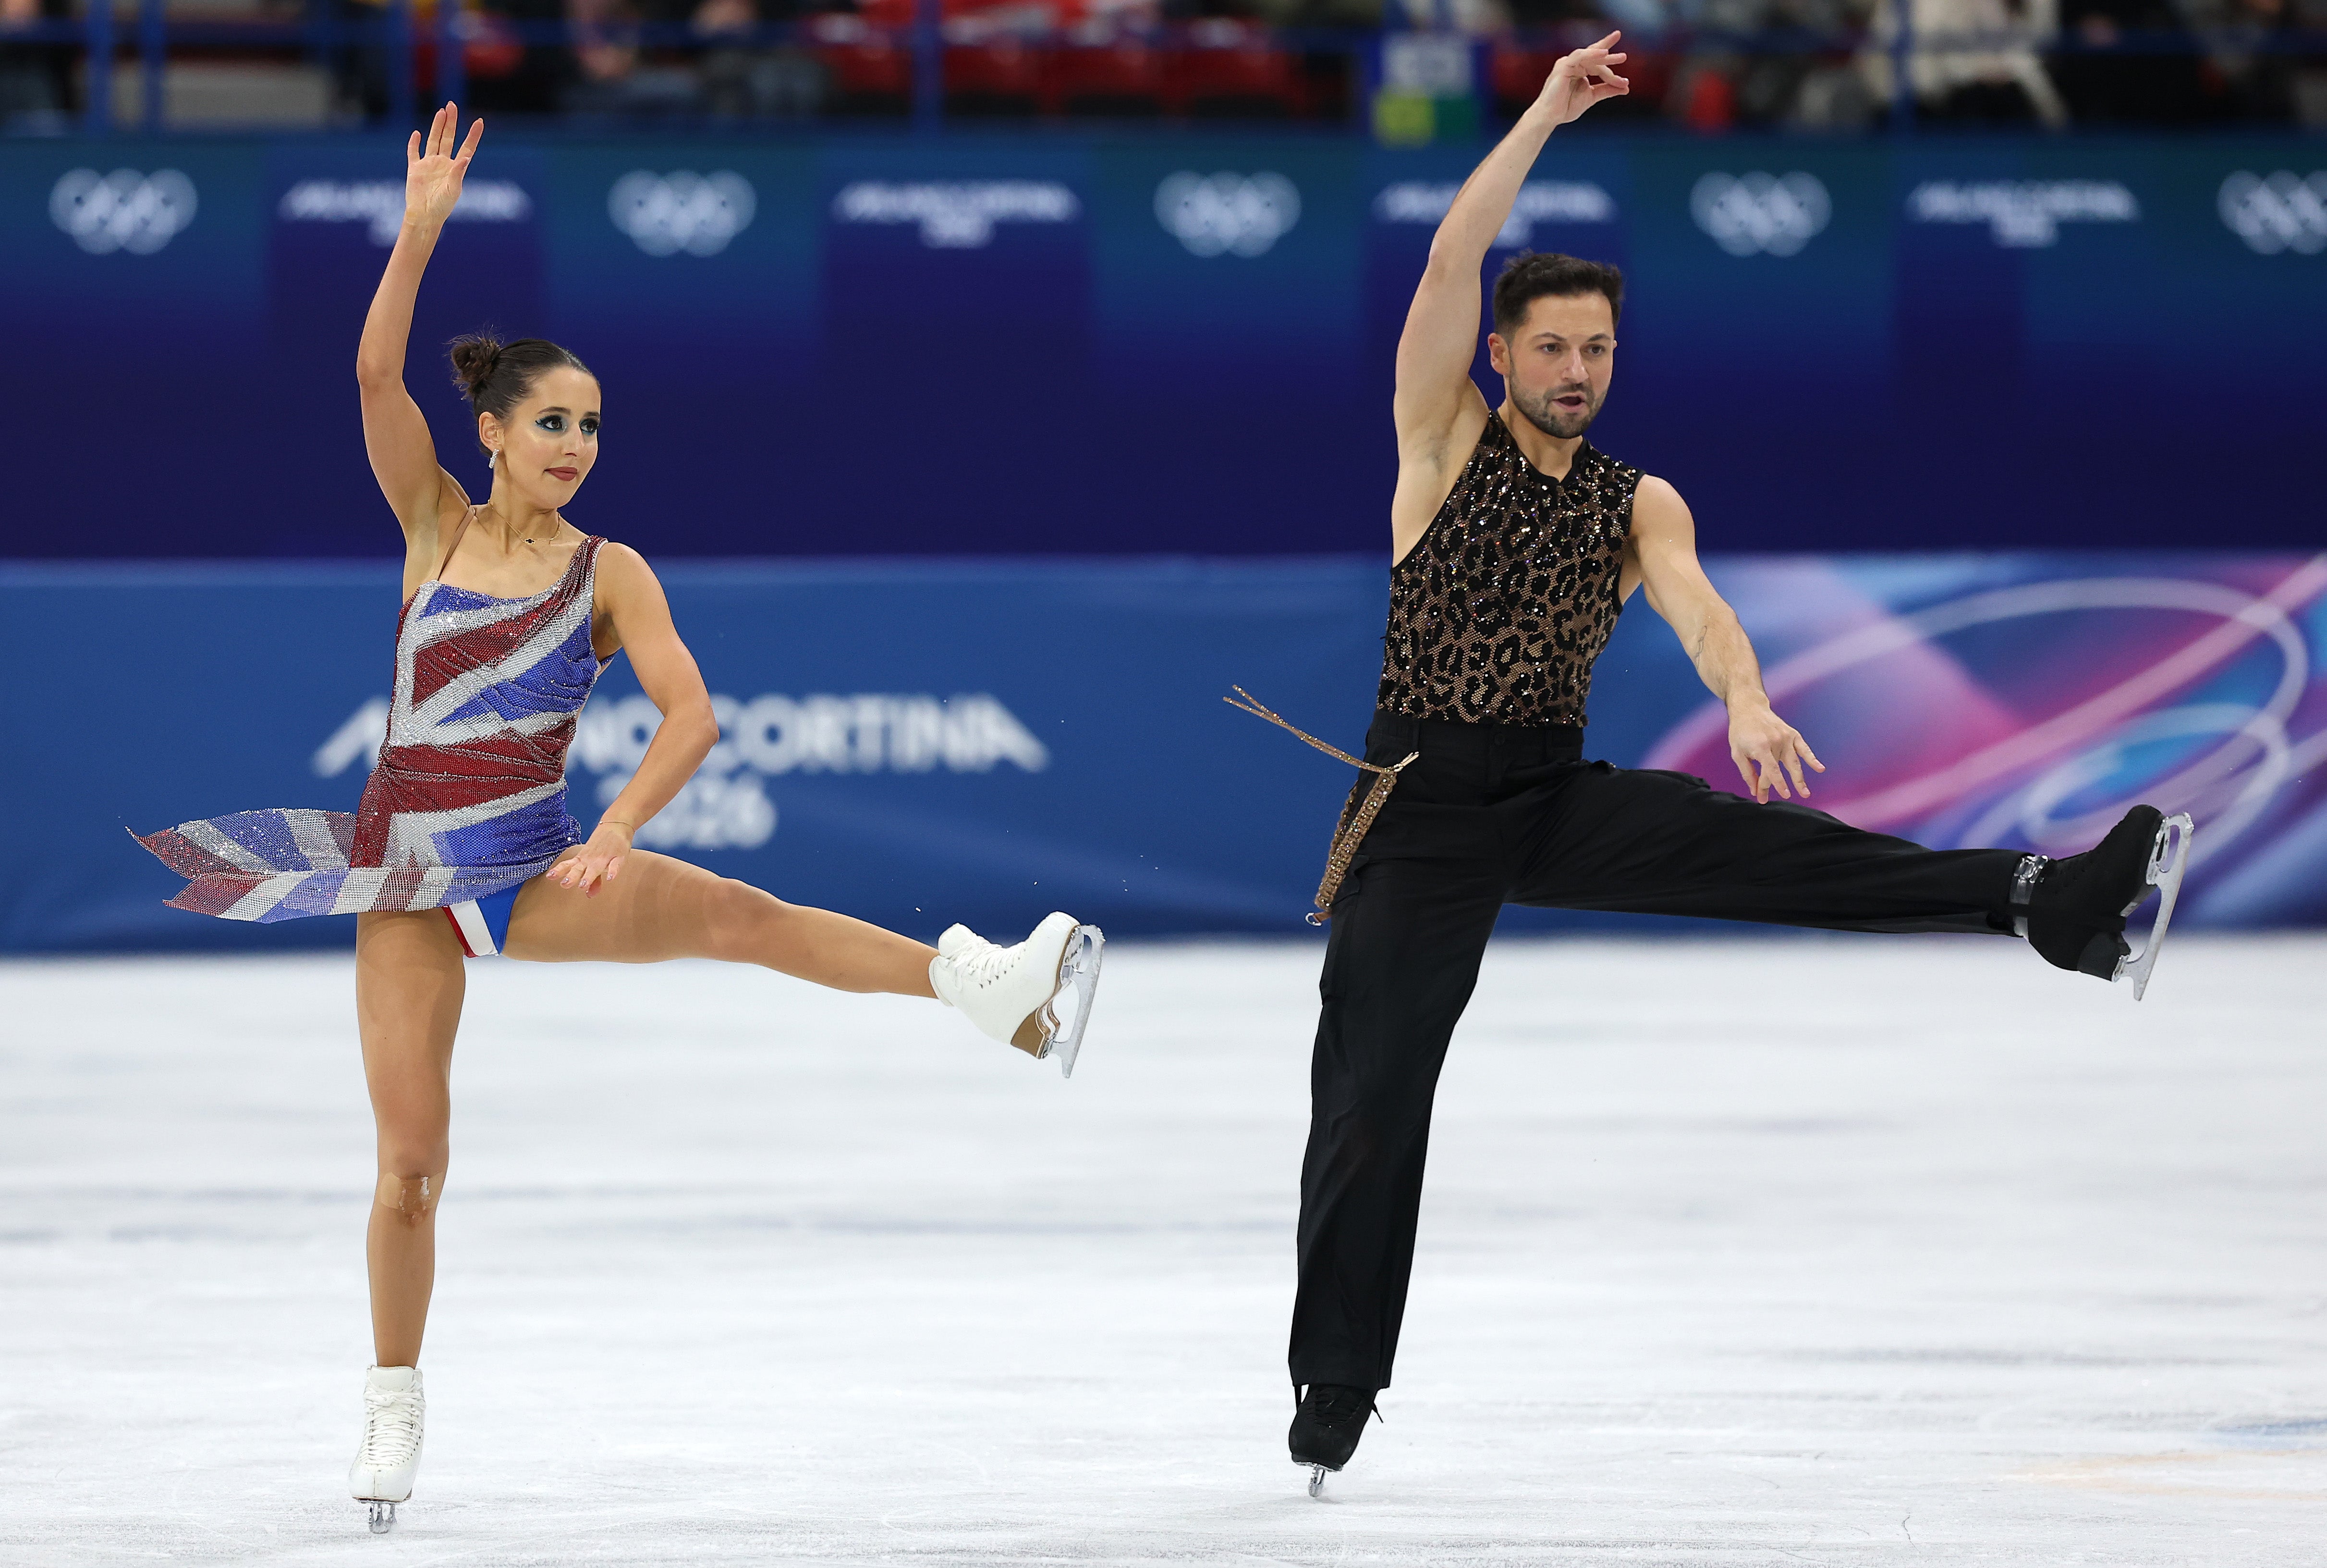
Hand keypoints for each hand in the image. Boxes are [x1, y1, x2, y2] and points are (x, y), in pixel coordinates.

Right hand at [404, 102, 482, 230]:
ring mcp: (428, 165)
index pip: (466, 147)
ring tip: (441, 112)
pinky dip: (414, 143)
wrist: (424, 216)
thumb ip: (458, 173)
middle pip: (448, 138)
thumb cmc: (442, 207)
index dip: (473, 135)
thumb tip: (465, 157)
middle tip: (452, 105)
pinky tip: (417, 133)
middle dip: (450, 122)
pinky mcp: (415, 169)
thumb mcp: (453, 190)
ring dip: (436, 126)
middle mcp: (443, 164)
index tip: (479, 121)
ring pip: (433, 140)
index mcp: (455, 169)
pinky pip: (414, 153)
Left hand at [546, 821, 633, 897]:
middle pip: (580, 868)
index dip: (559, 871)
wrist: (616, 824)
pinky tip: (610, 878)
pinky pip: (616, 864)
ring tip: (582, 885)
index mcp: (583, 859)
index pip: (569, 865)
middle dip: (572, 876)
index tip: (550, 876)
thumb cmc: (604, 845)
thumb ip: (594, 880)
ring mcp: (604, 857)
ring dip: (588, 876)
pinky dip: (613, 871)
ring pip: (595, 867)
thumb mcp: (595, 862)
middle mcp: (591, 859)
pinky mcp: (619, 855)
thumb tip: (589, 895)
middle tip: (564, 884)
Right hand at [1536, 30, 1629, 126]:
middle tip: (1624, 53)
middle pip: (1595, 56)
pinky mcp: (1563, 65)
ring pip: (1590, 56)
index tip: (1625, 79)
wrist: (1550, 117)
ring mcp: (1567, 63)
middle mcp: (1573, 63)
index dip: (1611, 69)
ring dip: (1606, 58)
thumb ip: (1607, 90)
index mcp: (1579, 69)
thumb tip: (1626, 88)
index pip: (1598, 64)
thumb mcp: (1592, 97)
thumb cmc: (1565, 107)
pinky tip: (1604, 54)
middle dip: (1610, 55)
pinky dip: (1592, 54)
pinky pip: (1580, 56)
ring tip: (1622, 58)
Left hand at [1728, 701, 1824, 803]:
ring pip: (1795, 762)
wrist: (1750, 709)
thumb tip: (1754, 791)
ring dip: (1800, 778)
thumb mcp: (1737, 752)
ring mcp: (1786, 737)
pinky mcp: (1793, 734)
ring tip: (1805, 793)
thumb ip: (1747, 772)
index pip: (1770, 770)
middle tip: (1790, 798)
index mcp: (1761, 747)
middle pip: (1782, 768)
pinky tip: (1820, 769)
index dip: (1773, 785)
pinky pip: (1804, 749)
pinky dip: (1812, 759)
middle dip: (1786, 785)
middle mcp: (1776, 742)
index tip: (1777, 797)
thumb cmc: (1741, 732)